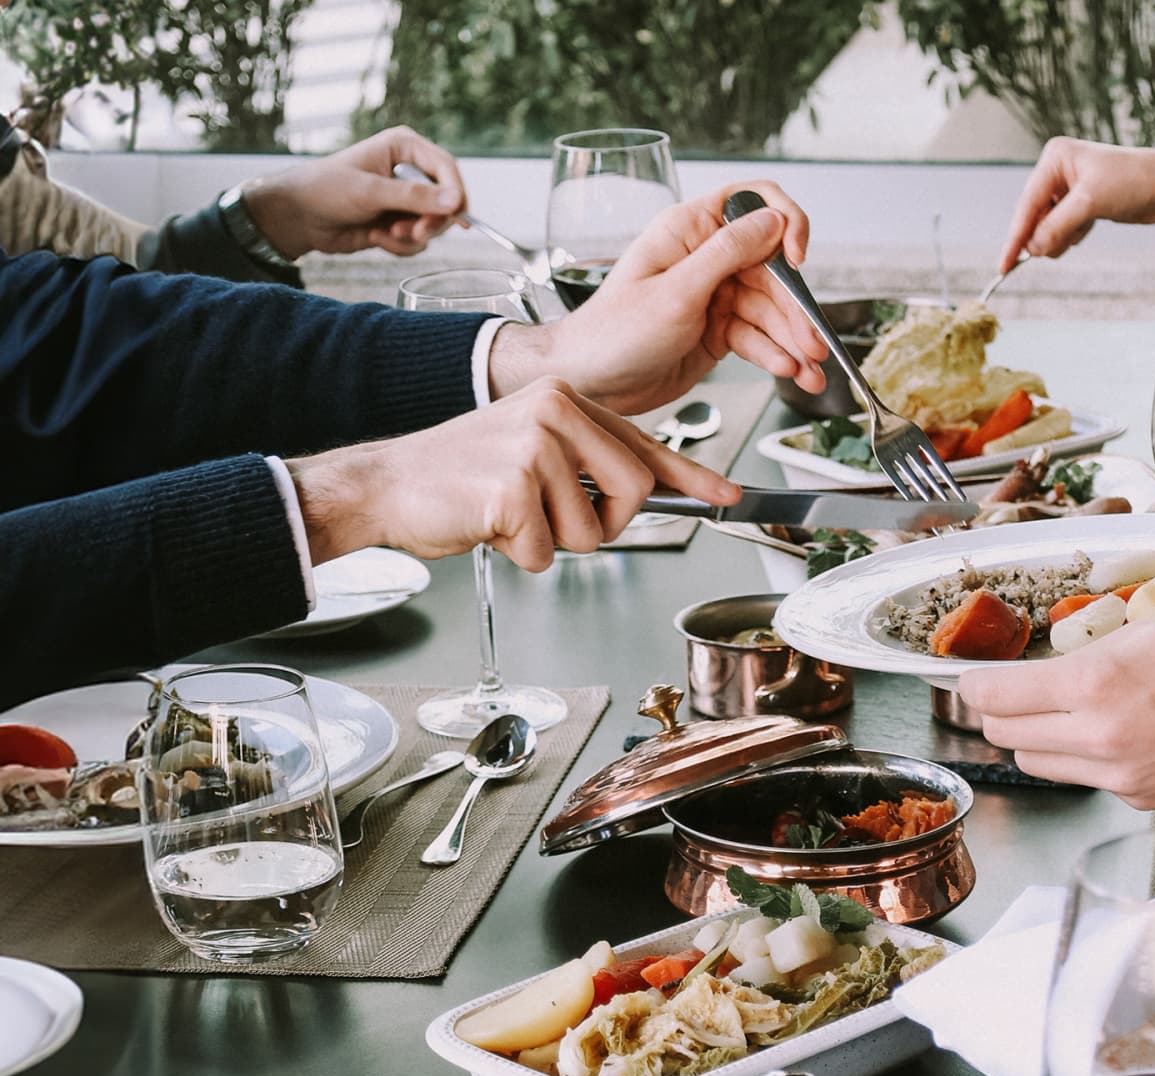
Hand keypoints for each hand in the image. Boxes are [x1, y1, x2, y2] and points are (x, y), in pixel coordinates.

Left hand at [242, 126, 467, 258]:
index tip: (456, 215)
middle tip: (414, 232)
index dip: (456, 191)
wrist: (298, 217)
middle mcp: (410, 172)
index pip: (446, 167)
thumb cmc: (326, 190)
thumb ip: (414, 197)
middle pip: (447, 199)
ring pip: (435, 224)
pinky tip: (377, 237)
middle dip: (431, 221)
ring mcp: (407, 199)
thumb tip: (455, 202)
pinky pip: (419, 241)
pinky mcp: (400, 222)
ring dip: (413, 235)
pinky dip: (401, 246)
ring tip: (386, 234)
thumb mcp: (370, 191)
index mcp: (405, 148)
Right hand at [286, 379, 737, 570]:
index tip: (727, 493)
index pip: (645, 444)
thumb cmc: (459, 475)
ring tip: (508, 514)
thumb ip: (586, 465)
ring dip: (551, 542)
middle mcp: (557, 413)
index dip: (691, 476)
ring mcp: (535, 447)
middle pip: (635, 493)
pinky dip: (520, 554)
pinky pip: (547, 551)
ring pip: (590, 532)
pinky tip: (487, 524)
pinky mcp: (513, 487)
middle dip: (601, 524)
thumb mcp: (532, 451)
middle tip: (551, 518)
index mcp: (566, 401)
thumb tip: (645, 490)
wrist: (387, 484)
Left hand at [489, 180, 827, 414]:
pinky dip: (776, 355)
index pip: (753, 202)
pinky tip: (788, 372)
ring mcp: (714, 294)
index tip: (798, 259)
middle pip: (772, 269)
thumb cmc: (614, 334)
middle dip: (796, 309)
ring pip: (770, 310)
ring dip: (793, 341)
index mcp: (690, 230)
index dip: (785, 223)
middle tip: (814, 343)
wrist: (590, 384)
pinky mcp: (718, 329)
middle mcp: (706, 257)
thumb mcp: (675, 292)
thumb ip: (727, 253)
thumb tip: (773, 220)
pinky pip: (758, 337)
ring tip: (809, 372)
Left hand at [959, 621, 1154, 807]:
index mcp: (1097, 685)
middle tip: (1007, 688)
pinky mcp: (1140, 799)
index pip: (994, 696)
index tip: (969, 674)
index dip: (971, 683)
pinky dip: (1083, 757)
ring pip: (1036, 763)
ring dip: (1033, 738)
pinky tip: (1115, 731)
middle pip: (1004, 735)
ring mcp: (1120, 777)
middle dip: (997, 710)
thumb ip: (1081, 656)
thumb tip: (1033, 672)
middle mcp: (1101, 739)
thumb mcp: (1145, 633)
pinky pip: (1085, 779)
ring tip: (1059, 710)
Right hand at [998, 138, 1154, 271]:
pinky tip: (1087, 231)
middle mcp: (1060, 170)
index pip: (1027, 204)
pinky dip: (1072, 236)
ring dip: (1060, 238)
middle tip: (1056, 249)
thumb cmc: (1134, 182)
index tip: (1004, 266)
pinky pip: (1065, 228)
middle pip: (1035, 216)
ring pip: (1050, 225)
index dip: (1015, 238)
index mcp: (1055, 158)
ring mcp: (1072, 187)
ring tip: (1081, 233)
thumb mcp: (1090, 203)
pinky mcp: (1086, 203)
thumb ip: (1057, 226)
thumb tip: (1032, 250)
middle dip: (1044, 236)